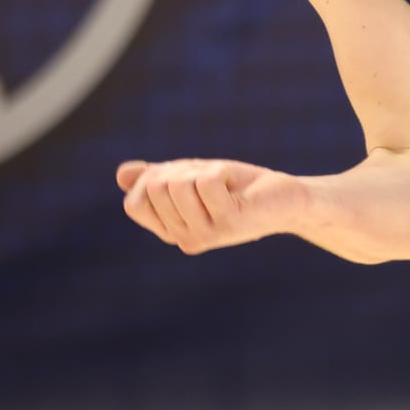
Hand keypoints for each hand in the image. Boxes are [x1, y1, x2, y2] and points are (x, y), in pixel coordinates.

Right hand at [116, 158, 307, 254]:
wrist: (287, 199)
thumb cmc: (241, 187)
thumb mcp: (193, 177)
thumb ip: (157, 177)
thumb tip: (122, 174)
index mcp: (171, 231)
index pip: (133, 203)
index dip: (154, 179)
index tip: (187, 178)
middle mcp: (184, 239)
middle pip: (155, 187)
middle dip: (184, 169)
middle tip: (214, 181)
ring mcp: (205, 234)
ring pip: (178, 182)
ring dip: (204, 170)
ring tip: (227, 185)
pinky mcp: (229, 223)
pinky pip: (207, 181)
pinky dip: (222, 171)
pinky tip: (238, 186)